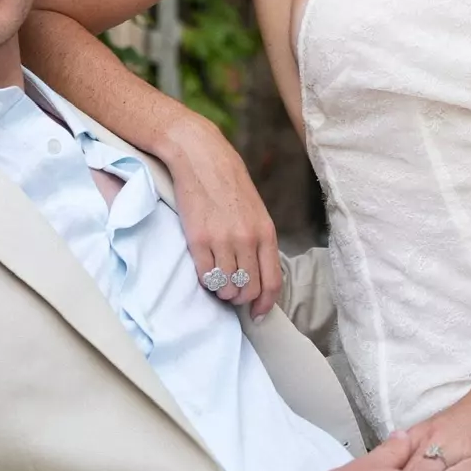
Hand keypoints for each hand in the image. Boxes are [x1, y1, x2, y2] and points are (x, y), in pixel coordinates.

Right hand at [161, 111, 282, 315]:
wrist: (201, 157)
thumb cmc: (229, 182)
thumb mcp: (256, 210)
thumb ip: (259, 240)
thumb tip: (257, 271)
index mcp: (266, 232)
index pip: (272, 281)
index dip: (265, 304)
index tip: (257, 313)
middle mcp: (247, 239)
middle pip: (249, 289)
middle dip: (241, 298)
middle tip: (233, 293)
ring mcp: (222, 240)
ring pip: (226, 287)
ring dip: (222, 291)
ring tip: (218, 281)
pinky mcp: (198, 239)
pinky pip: (205, 275)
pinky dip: (206, 280)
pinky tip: (206, 271)